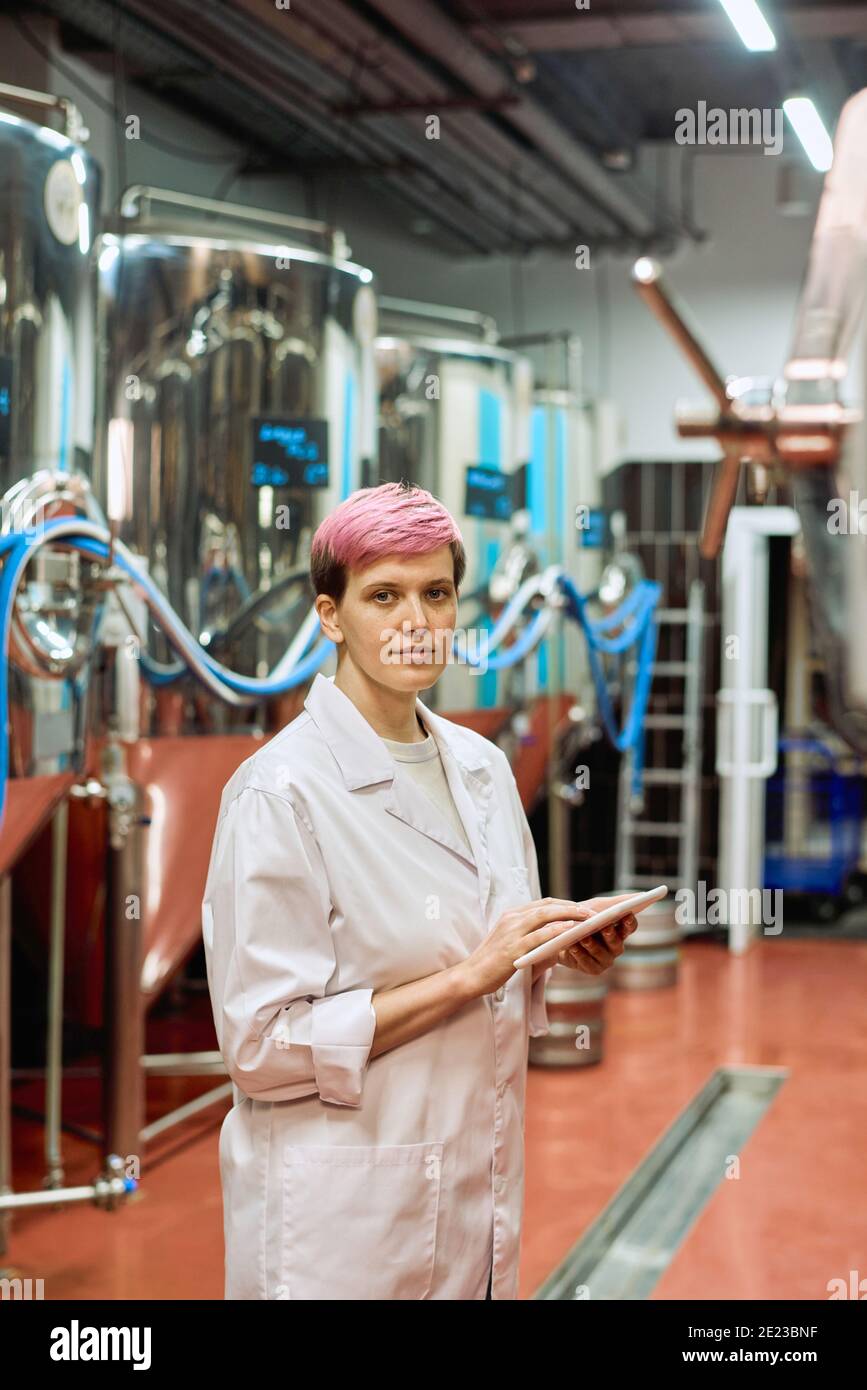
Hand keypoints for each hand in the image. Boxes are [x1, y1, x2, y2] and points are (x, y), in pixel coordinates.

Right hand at [463, 897, 608, 997]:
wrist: (470, 976)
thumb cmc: (493, 963)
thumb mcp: (512, 943)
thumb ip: (530, 937)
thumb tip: (557, 939)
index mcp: (511, 915)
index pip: (543, 904)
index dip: (565, 904)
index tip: (582, 909)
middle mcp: (512, 918)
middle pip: (547, 905)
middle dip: (572, 907)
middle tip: (592, 912)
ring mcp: (512, 932)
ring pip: (545, 916)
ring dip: (570, 915)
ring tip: (588, 919)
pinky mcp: (513, 948)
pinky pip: (539, 936)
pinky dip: (556, 931)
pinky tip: (571, 932)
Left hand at [553, 895, 638, 975]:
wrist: (561, 936)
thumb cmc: (583, 918)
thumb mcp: (597, 906)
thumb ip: (618, 902)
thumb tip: (641, 895)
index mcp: (620, 932)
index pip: (630, 927)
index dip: (630, 922)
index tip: (627, 914)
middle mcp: (616, 948)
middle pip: (616, 943)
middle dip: (610, 935)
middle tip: (604, 927)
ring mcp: (605, 960)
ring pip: (601, 954)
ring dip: (592, 945)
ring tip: (583, 937)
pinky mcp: (593, 969)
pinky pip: (587, 963)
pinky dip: (580, 955)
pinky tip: (572, 946)